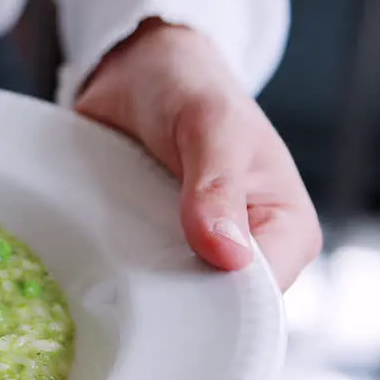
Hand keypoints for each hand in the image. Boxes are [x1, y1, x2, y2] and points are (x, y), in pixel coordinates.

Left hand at [75, 19, 321, 289]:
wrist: (139, 68)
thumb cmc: (190, 89)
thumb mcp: (210, 126)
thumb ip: (217, 186)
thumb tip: (229, 255)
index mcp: (286, 232)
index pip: (260, 300)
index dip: (217, 310)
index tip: (169, 305)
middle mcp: (248, 254)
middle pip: (214, 311)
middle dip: (174, 308)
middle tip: (124, 296)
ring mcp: (198, 256)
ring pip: (172, 300)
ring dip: (139, 293)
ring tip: (104, 282)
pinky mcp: (156, 249)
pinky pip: (138, 280)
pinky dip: (116, 275)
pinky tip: (92, 272)